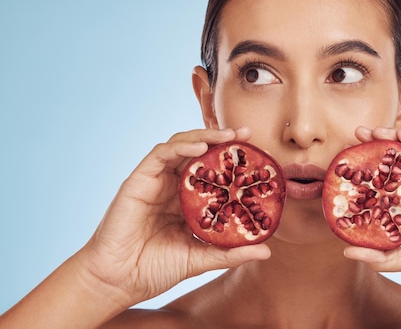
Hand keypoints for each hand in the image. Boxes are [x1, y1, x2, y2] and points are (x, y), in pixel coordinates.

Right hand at [78, 128, 270, 305]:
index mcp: (187, 201)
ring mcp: (156, 181)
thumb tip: (266, 249)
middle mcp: (173, 186)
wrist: (118, 282)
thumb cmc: (154, 269)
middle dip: (223, 140)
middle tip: (247, 134)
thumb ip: (231, 252)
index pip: (213, 172)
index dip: (233, 161)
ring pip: (181, 147)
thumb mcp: (200, 258)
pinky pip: (160, 154)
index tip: (257, 154)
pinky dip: (180, 147)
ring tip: (228, 136)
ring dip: (205, 137)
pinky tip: (199, 147)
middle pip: (199, 153)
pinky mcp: (138, 180)